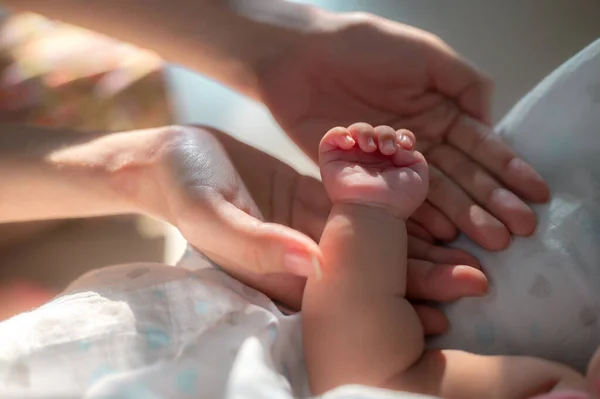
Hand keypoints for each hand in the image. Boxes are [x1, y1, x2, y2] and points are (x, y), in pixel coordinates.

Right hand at [130, 125, 486, 332]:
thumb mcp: (212, 213)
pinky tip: (428, 207)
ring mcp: (306, 230)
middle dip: (422, 278)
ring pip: (372, 244)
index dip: (394, 302)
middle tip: (477, 279)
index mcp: (277, 271)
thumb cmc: (181, 186)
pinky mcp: (310, 202)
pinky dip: (392, 209)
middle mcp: (298, 258)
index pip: (348, 296)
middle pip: (370, 274)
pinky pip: (358, 210)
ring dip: (418, 246)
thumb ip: (258, 242)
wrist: (168, 159)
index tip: (444, 310)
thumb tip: (310, 263)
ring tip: (467, 249)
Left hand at [258, 11, 549, 249]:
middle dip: (491, 202)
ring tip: (489, 240)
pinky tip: (442, 237)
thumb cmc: (365, 48)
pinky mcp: (361, 176)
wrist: (300, 58)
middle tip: (517, 230)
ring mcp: (391, 163)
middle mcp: (421, 143)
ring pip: (433, 194)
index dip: (509, 170)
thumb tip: (491, 122)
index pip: (481, 147)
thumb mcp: (426, 56)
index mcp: (440, 113)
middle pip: (462, 177)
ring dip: (463, 217)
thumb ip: (465, 85)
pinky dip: (417, 219)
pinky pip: (393, 201)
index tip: (535, 195)